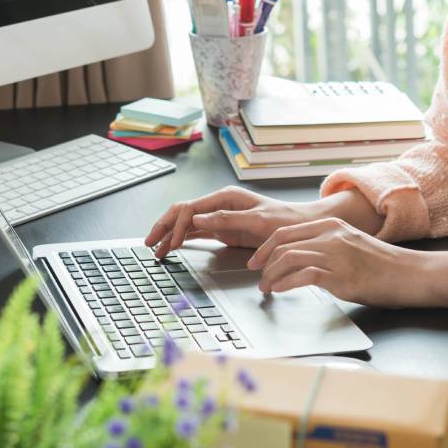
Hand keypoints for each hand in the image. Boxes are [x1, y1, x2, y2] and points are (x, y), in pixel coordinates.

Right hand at [144, 186, 316, 257]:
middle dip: (164, 227)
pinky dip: (182, 239)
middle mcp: (219, 205)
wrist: (299, 227)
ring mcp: (220, 217)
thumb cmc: (283, 220)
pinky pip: (196, 232)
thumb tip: (197, 219)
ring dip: (169, 235)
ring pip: (186, 223)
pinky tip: (171, 247)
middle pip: (182, 213)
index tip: (171, 244)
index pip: (190, 208)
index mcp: (226, 198)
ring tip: (155, 250)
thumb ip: (227, 219)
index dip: (176, 226)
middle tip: (149, 244)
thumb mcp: (258, 220)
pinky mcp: (223, 229)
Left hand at [247, 217, 421, 307]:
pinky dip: (286, 283)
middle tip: (257, 277)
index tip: (256, 260)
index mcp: (331, 225)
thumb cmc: (382, 264)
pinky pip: (303, 275)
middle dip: (263, 262)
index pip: (285, 231)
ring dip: (271, 275)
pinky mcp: (341, 275)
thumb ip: (326, 246)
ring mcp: (335, 254)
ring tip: (266, 288)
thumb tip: (299, 259)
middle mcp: (330, 235)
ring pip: (289, 258)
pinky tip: (280, 290)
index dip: (265, 247)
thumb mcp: (349, 244)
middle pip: (282, 243)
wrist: (409, 273)